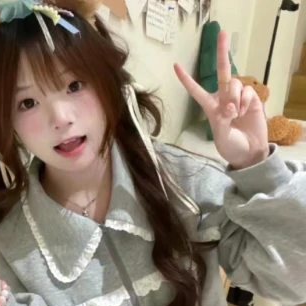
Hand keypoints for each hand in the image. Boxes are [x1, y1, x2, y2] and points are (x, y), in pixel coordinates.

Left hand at [174, 30, 268, 169]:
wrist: (250, 152)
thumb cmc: (231, 147)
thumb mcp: (221, 137)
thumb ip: (222, 121)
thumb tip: (229, 105)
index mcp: (210, 107)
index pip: (196, 90)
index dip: (186, 79)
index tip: (175, 65)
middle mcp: (223, 98)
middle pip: (222, 71)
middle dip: (222, 52)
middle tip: (223, 32)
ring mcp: (237, 97)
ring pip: (234, 83)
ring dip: (235, 97)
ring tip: (236, 114)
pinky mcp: (251, 98)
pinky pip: (247, 91)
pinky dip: (245, 101)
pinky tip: (245, 112)